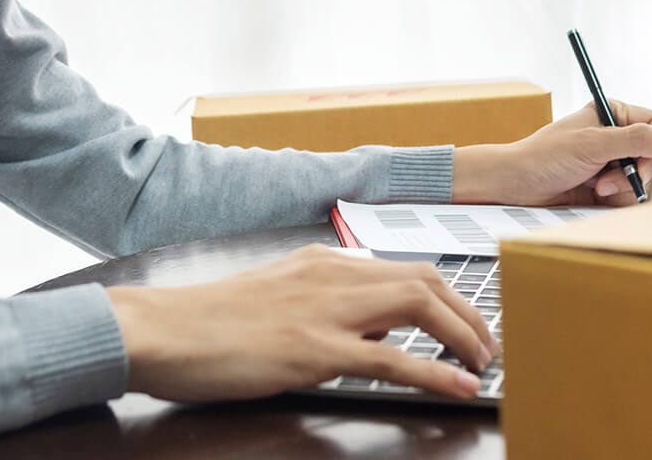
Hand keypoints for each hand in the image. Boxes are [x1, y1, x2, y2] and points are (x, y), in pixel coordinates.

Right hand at [107, 244, 496, 401]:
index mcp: (321, 262)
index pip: (403, 268)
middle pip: (425, 278)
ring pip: (419, 305)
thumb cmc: (208, 322)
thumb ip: (323, 305)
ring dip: (463, 335)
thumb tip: (369, 332)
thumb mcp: (276, 298)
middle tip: (490, 347)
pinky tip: (459, 389)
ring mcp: (323, 310)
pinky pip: (392, 359)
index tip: (469, 322)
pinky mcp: (312, 349)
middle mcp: (330, 274)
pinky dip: (436, 373)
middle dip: (468, 312)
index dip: (447, 295)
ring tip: (485, 365)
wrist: (161, 329)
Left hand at [452, 99, 651, 206]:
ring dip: (624, 188)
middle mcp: (619, 136)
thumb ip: (633, 140)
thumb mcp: (591, 144)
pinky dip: (619, 200)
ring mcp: (616, 162)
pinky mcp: (611, 185)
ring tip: (597, 186)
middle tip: (608, 177)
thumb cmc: (545, 156)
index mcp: (616, 114)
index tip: (647, 162)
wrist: (518, 184)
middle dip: (636, 173)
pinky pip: (633, 197)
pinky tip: (596, 195)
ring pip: (647, 181)